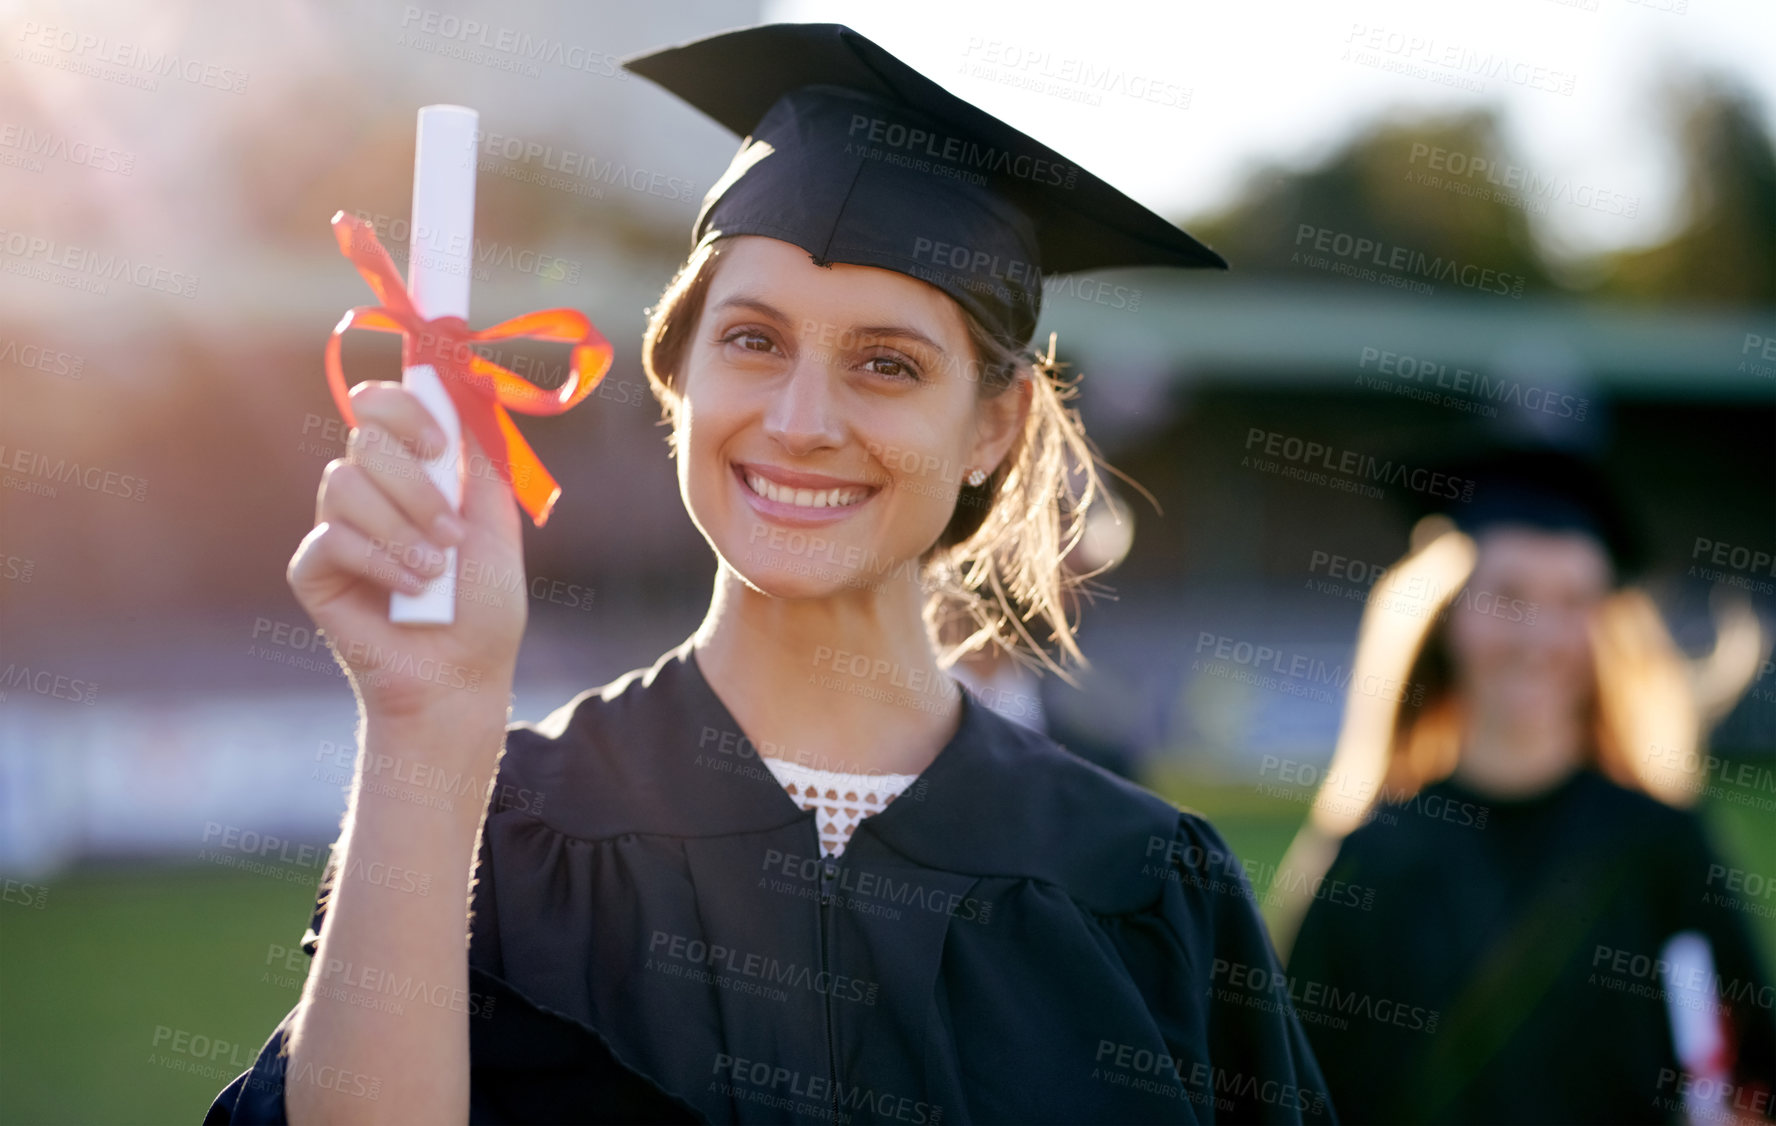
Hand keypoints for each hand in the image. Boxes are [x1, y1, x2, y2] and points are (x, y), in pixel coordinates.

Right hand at [287, 381, 526, 723]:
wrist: (461, 675)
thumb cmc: (483, 606)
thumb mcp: (495, 524)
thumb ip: (480, 460)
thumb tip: (467, 389)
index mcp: (411, 471)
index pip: (382, 405)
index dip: (404, 409)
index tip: (440, 447)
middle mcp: (369, 490)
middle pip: (366, 437)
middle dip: (416, 485)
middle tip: (451, 532)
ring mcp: (337, 527)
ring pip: (345, 483)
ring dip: (401, 528)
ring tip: (434, 571)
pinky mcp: (313, 569)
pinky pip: (332, 538)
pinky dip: (379, 561)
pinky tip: (410, 590)